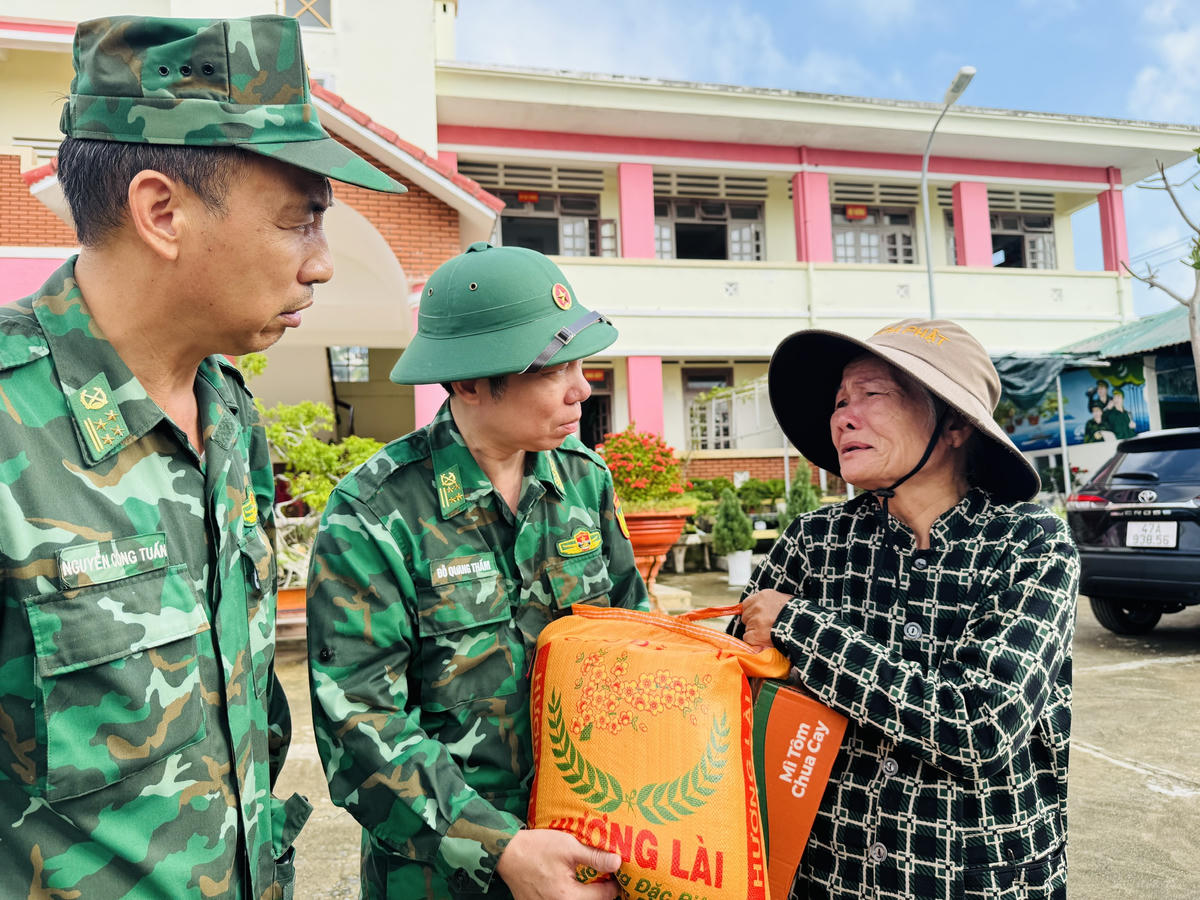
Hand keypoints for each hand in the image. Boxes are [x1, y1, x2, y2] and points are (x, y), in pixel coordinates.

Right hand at [496, 829, 621, 899]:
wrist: (507, 853)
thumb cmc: (537, 848)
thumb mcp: (568, 847)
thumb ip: (594, 857)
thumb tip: (617, 862)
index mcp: (569, 897)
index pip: (604, 896)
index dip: (613, 884)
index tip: (615, 873)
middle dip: (600, 892)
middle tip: (604, 878)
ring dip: (584, 895)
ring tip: (589, 881)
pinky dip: (569, 896)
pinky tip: (570, 884)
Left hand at [741, 589, 792, 648]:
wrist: (803, 625)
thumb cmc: (795, 613)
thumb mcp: (781, 599)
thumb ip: (767, 602)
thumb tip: (757, 606)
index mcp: (763, 596)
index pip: (746, 604)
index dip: (751, 612)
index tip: (757, 616)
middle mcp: (758, 607)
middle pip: (745, 616)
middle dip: (752, 622)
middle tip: (765, 625)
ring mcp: (756, 620)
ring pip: (747, 628)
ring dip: (754, 632)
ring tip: (768, 632)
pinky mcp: (756, 634)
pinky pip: (748, 638)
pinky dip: (755, 641)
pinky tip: (765, 639)